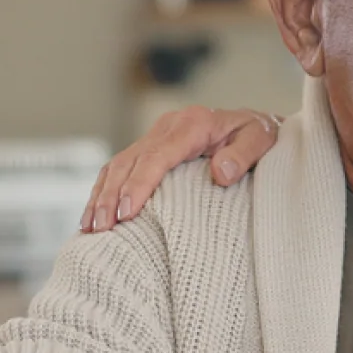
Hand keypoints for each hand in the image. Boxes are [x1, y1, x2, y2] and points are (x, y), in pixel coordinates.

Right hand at [82, 106, 282, 232]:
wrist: (258, 124)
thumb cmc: (261, 135)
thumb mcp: (262, 140)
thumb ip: (243, 154)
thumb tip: (220, 173)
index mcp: (192, 124)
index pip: (156, 156)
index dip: (138, 185)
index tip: (125, 213)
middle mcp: (168, 126)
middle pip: (130, 162)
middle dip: (111, 196)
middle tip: (101, 229)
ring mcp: (156, 135)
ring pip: (119, 165)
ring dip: (101, 196)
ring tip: (90, 228)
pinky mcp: (151, 147)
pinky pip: (121, 167)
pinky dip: (105, 190)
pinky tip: (94, 214)